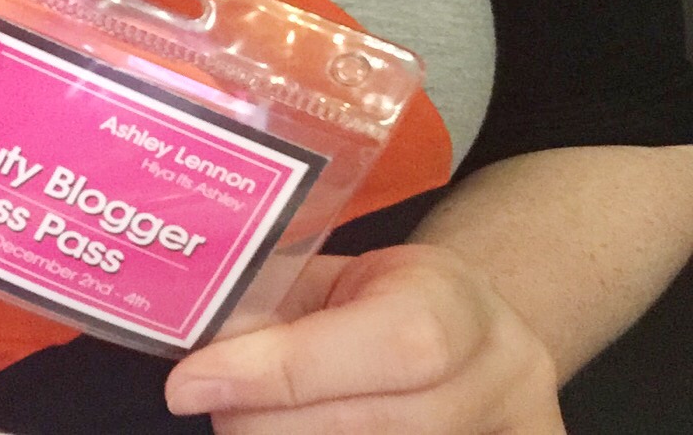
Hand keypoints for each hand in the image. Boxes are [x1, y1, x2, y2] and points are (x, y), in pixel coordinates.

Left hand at [165, 245, 564, 433]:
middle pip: (376, 425)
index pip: (392, 344)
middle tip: (217, 406)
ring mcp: (512, 434)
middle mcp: (502, 378)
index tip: (190, 384)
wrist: (471, 333)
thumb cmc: (388, 299)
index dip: (284, 371)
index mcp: (459, 301)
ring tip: (252, 419)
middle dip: (268, 422)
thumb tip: (198, 355)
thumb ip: (274, 313)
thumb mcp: (335, 283)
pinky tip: (289, 432)